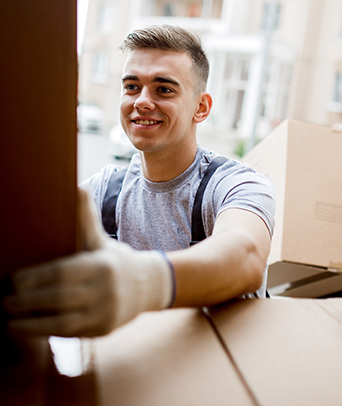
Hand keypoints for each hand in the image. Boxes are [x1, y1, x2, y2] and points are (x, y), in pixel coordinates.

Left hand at [3, 189, 174, 336]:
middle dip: (27, 302)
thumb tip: (76, 188)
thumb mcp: (101, 240)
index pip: (61, 272)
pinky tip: (30, 328)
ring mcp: (105, 313)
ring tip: (9, 321)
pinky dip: (47, 332)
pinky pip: (71, 334)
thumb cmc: (114, 261)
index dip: (34, 278)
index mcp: (101, 265)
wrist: (147, 285)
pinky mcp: (103, 330)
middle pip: (58, 298)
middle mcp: (104, 290)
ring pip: (62, 323)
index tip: (13, 280)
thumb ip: (85, 219)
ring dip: (31, 323)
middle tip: (3, 300)